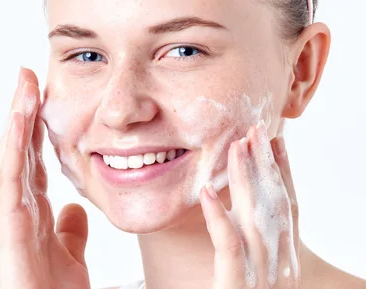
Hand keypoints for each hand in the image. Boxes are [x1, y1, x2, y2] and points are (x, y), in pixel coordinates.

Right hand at [0, 68, 90, 288]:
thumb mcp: (70, 255)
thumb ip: (70, 231)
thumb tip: (72, 208)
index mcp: (33, 213)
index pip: (33, 160)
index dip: (35, 129)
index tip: (42, 97)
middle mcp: (18, 209)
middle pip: (18, 150)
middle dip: (22, 112)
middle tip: (27, 76)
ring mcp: (10, 215)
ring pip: (10, 156)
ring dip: (16, 119)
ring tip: (23, 84)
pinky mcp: (7, 226)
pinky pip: (8, 178)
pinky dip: (12, 145)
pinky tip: (18, 118)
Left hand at [200, 121, 299, 288]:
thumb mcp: (251, 274)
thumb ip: (247, 246)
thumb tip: (236, 212)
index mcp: (285, 260)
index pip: (288, 207)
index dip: (284, 173)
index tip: (278, 140)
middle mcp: (279, 265)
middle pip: (276, 204)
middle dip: (268, 165)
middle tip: (258, 129)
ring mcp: (260, 275)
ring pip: (255, 217)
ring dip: (247, 179)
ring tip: (238, 145)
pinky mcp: (237, 285)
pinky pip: (228, 246)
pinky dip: (218, 217)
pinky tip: (207, 192)